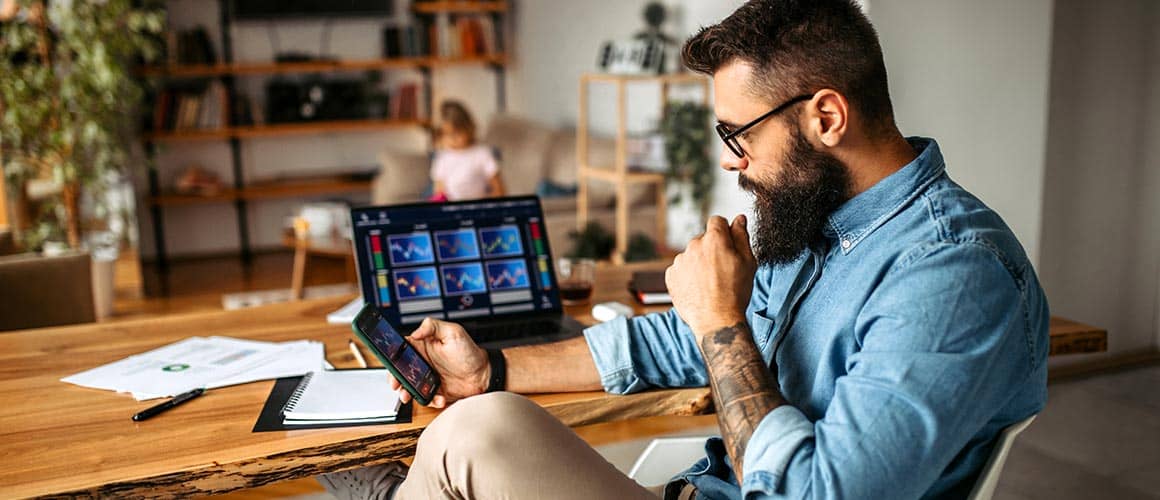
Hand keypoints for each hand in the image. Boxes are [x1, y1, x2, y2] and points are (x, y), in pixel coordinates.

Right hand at [389, 317, 488, 407]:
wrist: (484, 374)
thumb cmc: (470, 352)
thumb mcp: (453, 332)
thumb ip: (433, 326)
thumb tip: (416, 331)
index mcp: (424, 346)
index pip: (402, 349)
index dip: (393, 356)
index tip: (391, 363)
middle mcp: (423, 362)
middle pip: (400, 370)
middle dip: (395, 378)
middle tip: (396, 384)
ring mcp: (427, 378)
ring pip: (409, 387)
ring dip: (406, 392)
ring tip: (407, 395)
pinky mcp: (434, 392)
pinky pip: (425, 398)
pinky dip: (430, 400)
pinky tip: (439, 397)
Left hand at [665, 214, 756, 338]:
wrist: (716, 320)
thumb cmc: (735, 293)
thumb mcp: (747, 262)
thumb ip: (742, 236)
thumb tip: (739, 219)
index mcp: (714, 239)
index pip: (717, 221)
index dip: (724, 232)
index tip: (728, 245)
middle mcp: (693, 245)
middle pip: (703, 239)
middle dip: (712, 249)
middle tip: (722, 270)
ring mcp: (680, 261)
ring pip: (691, 254)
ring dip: (699, 262)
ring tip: (710, 283)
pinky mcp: (670, 275)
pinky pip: (681, 269)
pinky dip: (688, 275)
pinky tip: (699, 288)